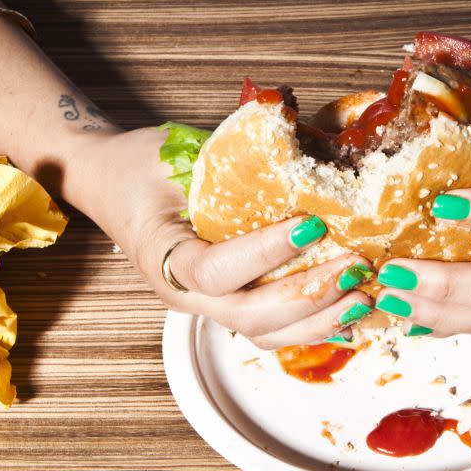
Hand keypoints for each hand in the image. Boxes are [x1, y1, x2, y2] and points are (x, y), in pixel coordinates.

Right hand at [69, 127, 373, 348]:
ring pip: (264, 334)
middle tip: (355, 266)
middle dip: (309, 296)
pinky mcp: (226, 304)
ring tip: (362, 296)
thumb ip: (231, 156)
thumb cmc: (137, 166)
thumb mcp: (173, 152)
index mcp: (163, 257)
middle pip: (249, 317)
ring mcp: (205, 306)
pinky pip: (270, 329)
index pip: (215, 271)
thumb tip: (302, 136)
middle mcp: (183, 294)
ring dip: (318, 321)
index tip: (312, 222)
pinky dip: (311, 326)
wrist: (108, 183)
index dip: (266, 253)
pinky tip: (347, 314)